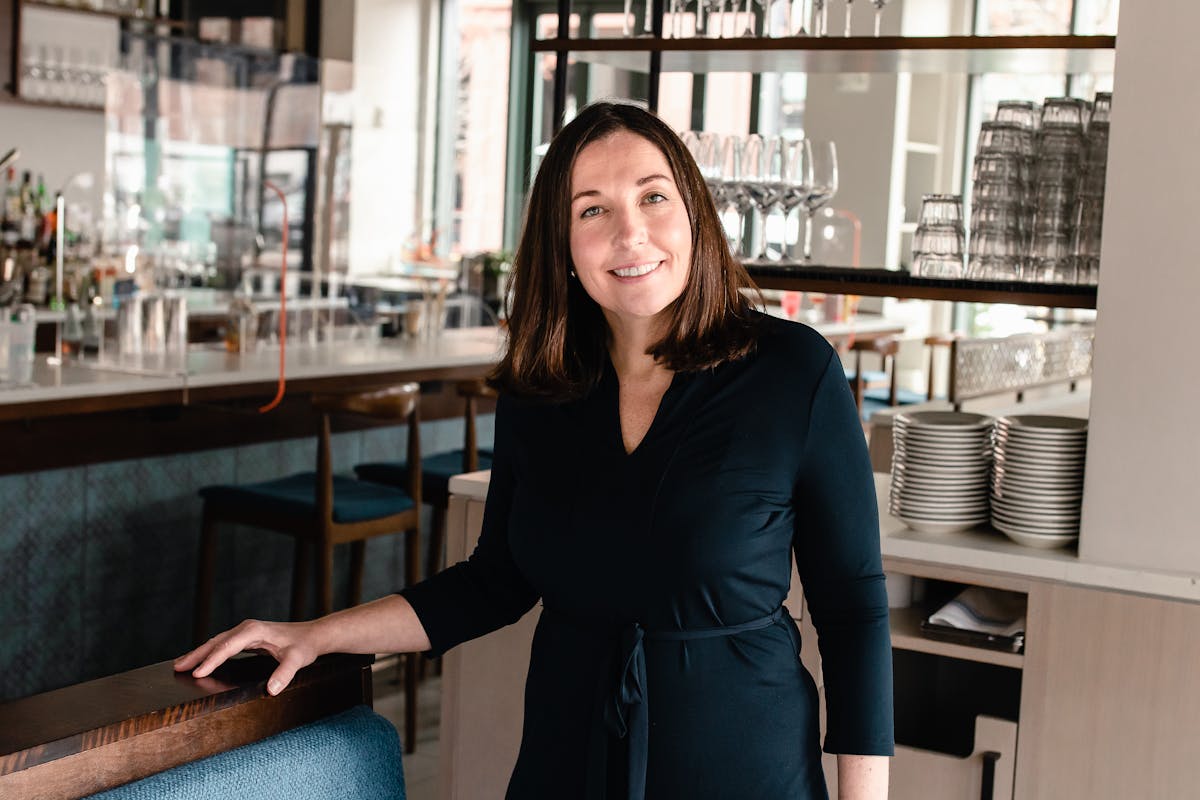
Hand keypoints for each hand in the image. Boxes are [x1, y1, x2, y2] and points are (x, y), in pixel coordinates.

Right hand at [174, 619, 321, 695]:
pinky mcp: (246, 638)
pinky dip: (210, 652)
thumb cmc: (304, 646)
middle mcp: (246, 628)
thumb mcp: (297, 660)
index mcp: (253, 631)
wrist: (313, 635)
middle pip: (216, 642)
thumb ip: (284, 674)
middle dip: (196, 655)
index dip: (211, 660)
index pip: (227, 647)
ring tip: (180, 665)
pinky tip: (201, 661)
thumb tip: (271, 689)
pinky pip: (223, 645)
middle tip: (177, 668)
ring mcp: (245, 632)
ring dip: (199, 653)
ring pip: (217, 642)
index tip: (197, 673)